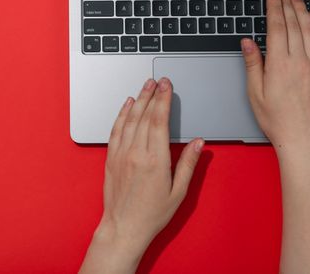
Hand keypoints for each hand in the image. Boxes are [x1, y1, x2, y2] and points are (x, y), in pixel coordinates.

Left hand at [80, 78, 203, 273]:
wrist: (124, 228)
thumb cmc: (152, 214)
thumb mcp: (179, 192)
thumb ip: (188, 164)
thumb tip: (199, 142)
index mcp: (155, 160)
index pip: (159, 121)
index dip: (164, 100)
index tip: (167, 86)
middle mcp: (136, 154)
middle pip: (144, 116)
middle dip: (153, 95)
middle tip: (159, 80)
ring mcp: (121, 155)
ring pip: (129, 120)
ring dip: (138, 100)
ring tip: (145, 86)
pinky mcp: (111, 158)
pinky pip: (116, 130)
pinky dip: (122, 114)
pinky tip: (127, 105)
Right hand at [240, 0, 309, 152]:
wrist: (303, 138)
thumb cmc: (276, 120)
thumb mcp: (255, 93)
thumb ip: (253, 64)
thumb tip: (248, 42)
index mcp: (280, 65)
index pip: (277, 28)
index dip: (274, 8)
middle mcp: (300, 62)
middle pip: (294, 25)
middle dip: (287, 4)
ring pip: (309, 31)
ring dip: (303, 12)